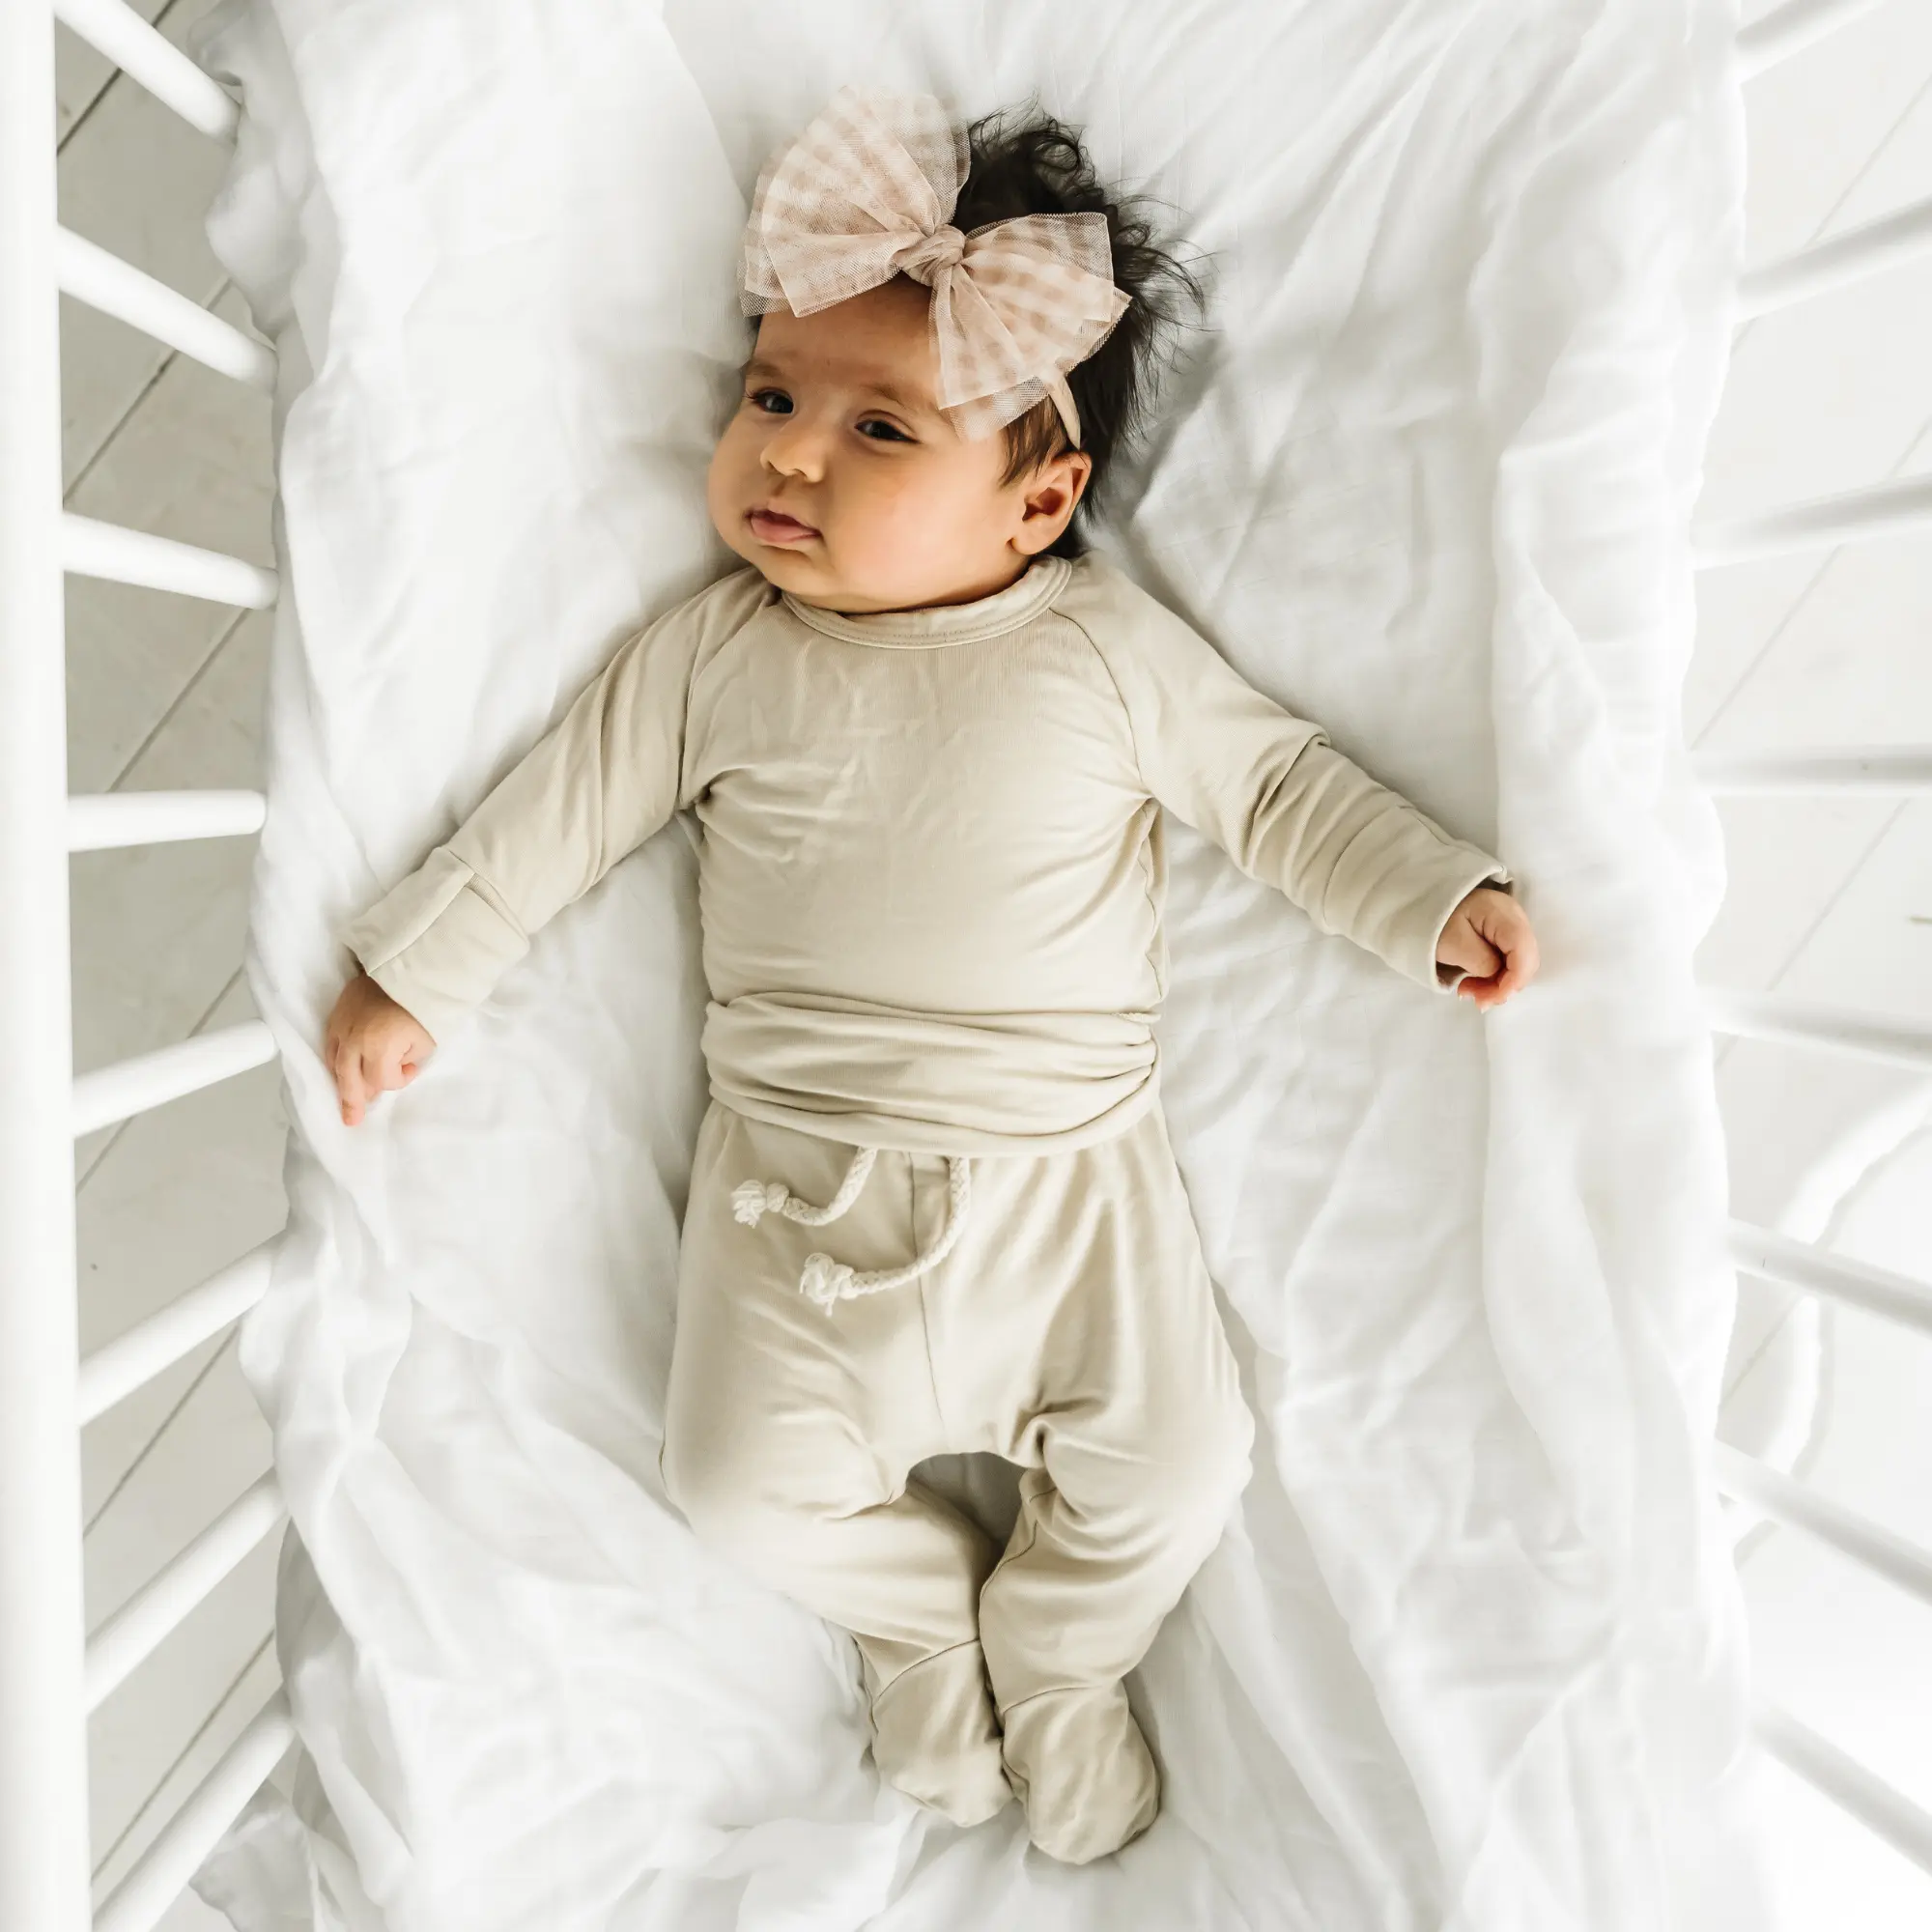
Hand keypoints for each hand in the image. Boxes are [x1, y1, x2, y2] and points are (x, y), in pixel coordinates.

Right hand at [324, 973, 435, 1124]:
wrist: (412, 964)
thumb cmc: (426, 1006)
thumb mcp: (424, 1042)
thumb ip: (403, 1062)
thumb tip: (387, 1071)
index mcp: (378, 1048)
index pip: (381, 1079)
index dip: (399, 1079)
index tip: (412, 1067)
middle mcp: (354, 1040)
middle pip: (348, 1077)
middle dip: (352, 1100)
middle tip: (350, 1120)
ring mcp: (342, 1025)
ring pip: (335, 1061)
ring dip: (341, 1080)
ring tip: (346, 1098)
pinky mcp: (337, 1012)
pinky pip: (331, 1042)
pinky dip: (336, 1058)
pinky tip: (341, 1068)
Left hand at [1436, 886, 1537, 1009]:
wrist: (1421, 906)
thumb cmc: (1433, 921)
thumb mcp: (1453, 943)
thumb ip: (1481, 962)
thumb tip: (1497, 976)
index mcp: (1503, 913)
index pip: (1523, 951)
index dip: (1512, 981)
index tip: (1488, 1000)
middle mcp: (1515, 917)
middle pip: (1525, 960)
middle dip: (1504, 986)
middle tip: (1476, 1000)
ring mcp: (1510, 927)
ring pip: (1518, 965)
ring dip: (1497, 984)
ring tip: (1468, 991)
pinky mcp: (1503, 937)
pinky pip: (1508, 962)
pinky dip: (1494, 977)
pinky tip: (1473, 983)